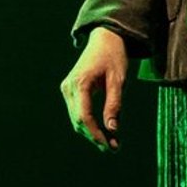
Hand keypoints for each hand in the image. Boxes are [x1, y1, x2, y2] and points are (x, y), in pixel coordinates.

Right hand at [62, 26, 129, 150]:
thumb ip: (114, 104)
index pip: (84, 116)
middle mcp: (69, 86)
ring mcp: (67, 88)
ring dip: (91, 132)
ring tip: (111, 142)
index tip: (109, 146)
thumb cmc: (114, 57)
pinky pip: (77, 111)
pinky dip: (88, 123)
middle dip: (95, 136)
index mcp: (80, 83)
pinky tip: (102, 130)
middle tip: (114, 148)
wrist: (105, 38)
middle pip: (78, 120)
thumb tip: (112, 129)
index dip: (95, 134)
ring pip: (76, 118)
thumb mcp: (119, 80)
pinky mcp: (69, 89)